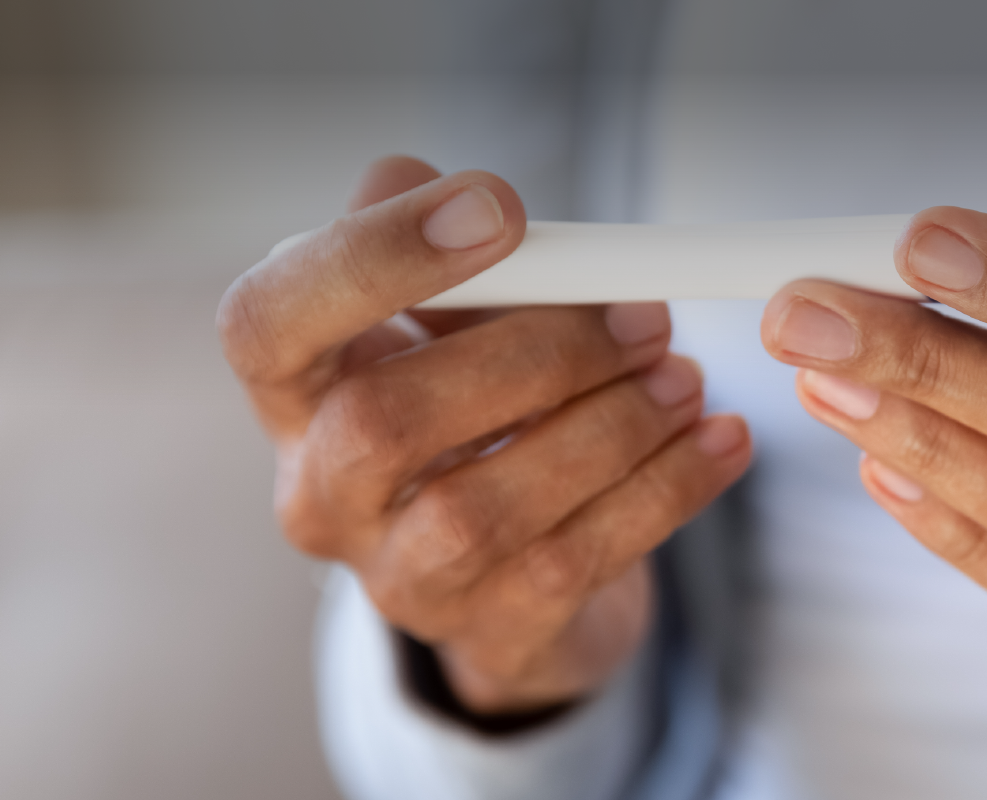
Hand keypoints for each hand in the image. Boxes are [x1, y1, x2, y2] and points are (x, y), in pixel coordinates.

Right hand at [219, 156, 751, 712]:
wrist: (525, 584)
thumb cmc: (486, 422)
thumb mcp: (455, 330)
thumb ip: (447, 257)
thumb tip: (429, 182)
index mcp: (298, 393)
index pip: (267, 321)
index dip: (370, 258)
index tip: (497, 208)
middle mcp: (323, 494)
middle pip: (383, 423)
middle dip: (535, 356)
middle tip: (645, 319)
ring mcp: (400, 579)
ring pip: (483, 507)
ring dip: (609, 429)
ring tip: (683, 380)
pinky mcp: (493, 635)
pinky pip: (576, 562)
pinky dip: (665, 490)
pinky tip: (720, 440)